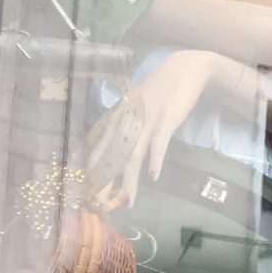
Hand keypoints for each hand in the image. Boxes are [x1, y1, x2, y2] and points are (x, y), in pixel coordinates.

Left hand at [77, 50, 247, 210]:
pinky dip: (156, 160)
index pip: (99, 147)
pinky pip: (159, 144)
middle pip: (112, 156)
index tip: (86, 190)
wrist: (185, 68)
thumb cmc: (162, 87)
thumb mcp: (138, 106)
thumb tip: (121, 143)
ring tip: (126, 201)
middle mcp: (127, 120)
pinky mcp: (166, 120)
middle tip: (99, 205)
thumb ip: (128, 123)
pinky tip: (153, 177)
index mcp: (118, 117)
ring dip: (129, 180)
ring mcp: (146, 120)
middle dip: (104, 181)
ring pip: (133, 155)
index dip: (92, 170)